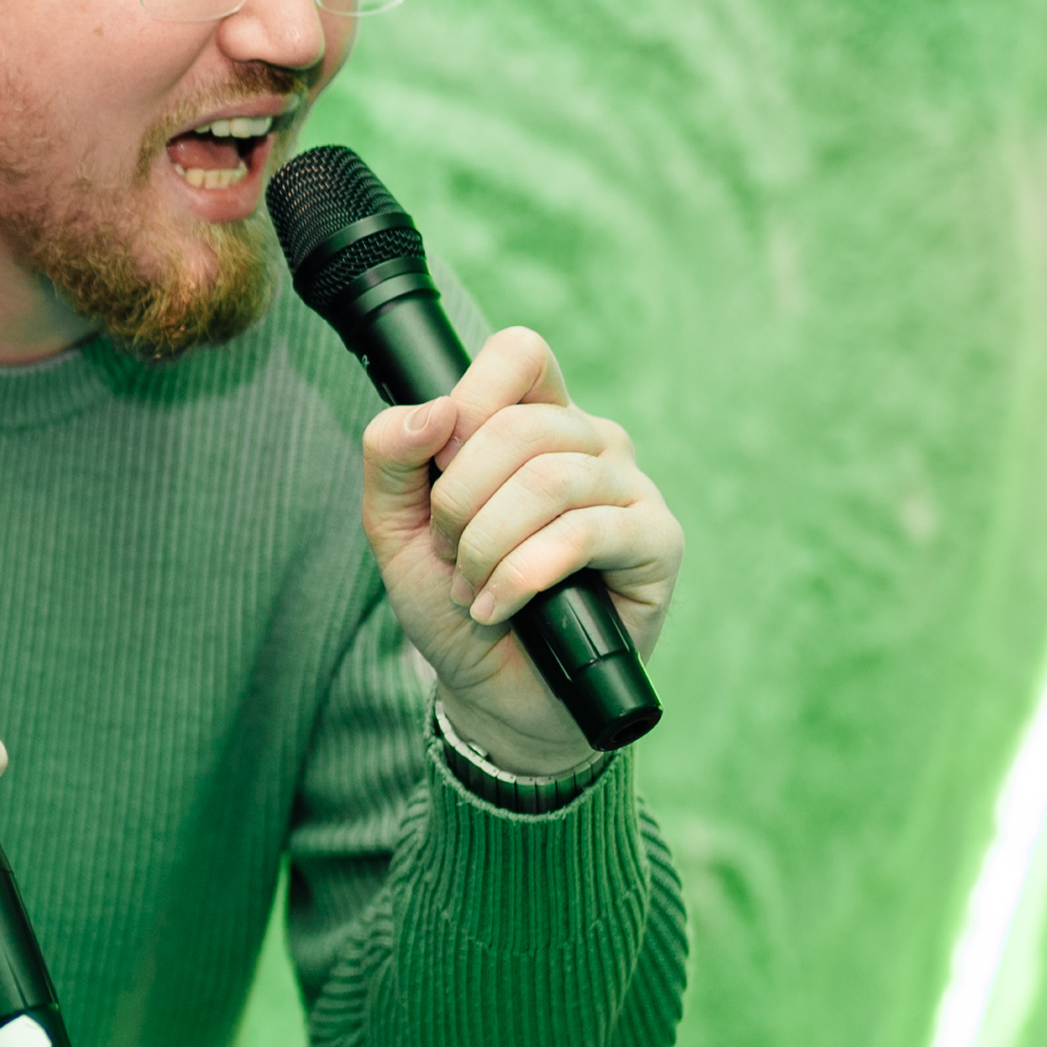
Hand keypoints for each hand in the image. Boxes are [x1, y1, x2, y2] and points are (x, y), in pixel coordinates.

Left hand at [358, 327, 680, 779]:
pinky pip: (584, 533)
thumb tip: (429, 410)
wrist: (495, 692)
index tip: (438, 463)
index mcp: (537, 420)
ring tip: (473, 589)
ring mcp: (630, 489)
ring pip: (548, 480)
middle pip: (519, 427)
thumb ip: (390, 457)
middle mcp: (592, 442)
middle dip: (459, 502)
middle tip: (450, 555)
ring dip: (486, 546)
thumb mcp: (397, 528)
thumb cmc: (455, 602)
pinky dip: (522, 575)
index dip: (469, 399)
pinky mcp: (656, 542)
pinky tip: (500, 606)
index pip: (519, 354)